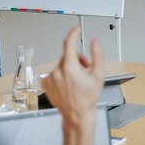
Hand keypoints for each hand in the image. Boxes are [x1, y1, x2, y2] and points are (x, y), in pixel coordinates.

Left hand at [41, 28, 104, 144]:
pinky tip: (68, 84)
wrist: (77, 114)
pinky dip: (61, 75)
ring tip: (77, 80)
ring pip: (61, 64)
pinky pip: (55, 72)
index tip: (76, 29)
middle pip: (67, 55)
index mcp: (70, 67)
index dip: (74, 33)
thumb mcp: (99, 75)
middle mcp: (57, 71)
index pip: (69, 43)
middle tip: (85, 70)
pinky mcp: (46, 83)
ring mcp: (50, 78)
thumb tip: (94, 41)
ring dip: (69, 68)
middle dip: (77, 59)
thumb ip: (97, 55)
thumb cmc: (88, 98)